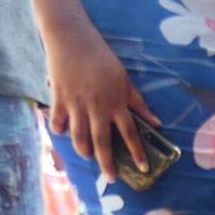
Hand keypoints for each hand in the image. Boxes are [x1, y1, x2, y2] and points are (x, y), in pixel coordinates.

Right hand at [46, 31, 157, 184]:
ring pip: (78, 136)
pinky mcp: (58, 97)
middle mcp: (97, 107)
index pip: (130, 134)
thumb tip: (156, 123)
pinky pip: (57, 121)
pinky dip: (58, 129)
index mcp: (116, 103)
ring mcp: (76, 103)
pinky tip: (61, 133)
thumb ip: (138, 103)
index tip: (143, 168)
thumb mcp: (124, 79)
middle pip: (102, 142)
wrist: (70, 36)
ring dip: (83, 150)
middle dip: (107, 163)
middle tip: (111, 178)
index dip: (136, 152)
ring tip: (87, 156)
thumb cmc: (100, 57)